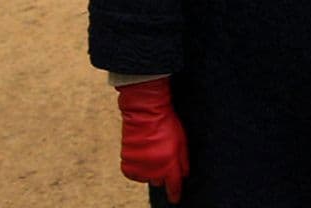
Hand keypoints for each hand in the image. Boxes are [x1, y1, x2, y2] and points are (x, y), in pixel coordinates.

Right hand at [115, 77, 188, 202]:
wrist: (145, 112)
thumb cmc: (166, 123)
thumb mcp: (182, 141)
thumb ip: (183, 160)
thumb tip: (184, 175)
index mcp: (169, 163)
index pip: (173, 186)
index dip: (175, 194)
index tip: (175, 200)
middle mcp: (153, 168)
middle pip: (159, 181)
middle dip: (162, 174)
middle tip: (161, 157)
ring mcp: (139, 166)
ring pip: (146, 178)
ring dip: (149, 170)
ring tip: (151, 152)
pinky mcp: (127, 163)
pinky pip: (134, 173)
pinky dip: (137, 168)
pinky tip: (141, 154)